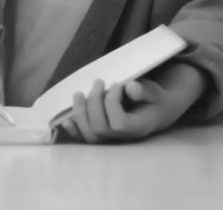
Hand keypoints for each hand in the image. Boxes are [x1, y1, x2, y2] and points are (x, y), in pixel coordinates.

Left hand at [54, 62, 206, 143]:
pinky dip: (73, 130)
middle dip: (94, 102)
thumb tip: (130, 87)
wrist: (155, 112)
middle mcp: (123, 138)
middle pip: (100, 128)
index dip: (112, 101)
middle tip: (98, 81)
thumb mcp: (154, 92)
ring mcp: (110, 140)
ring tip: (78, 93)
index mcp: (137, 128)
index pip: (118, 122)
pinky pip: (84, 139)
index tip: (116, 84)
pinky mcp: (101, 136)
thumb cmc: (153, 100)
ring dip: (80, 113)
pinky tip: (66, 120)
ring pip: (89, 135)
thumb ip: (144, 90)